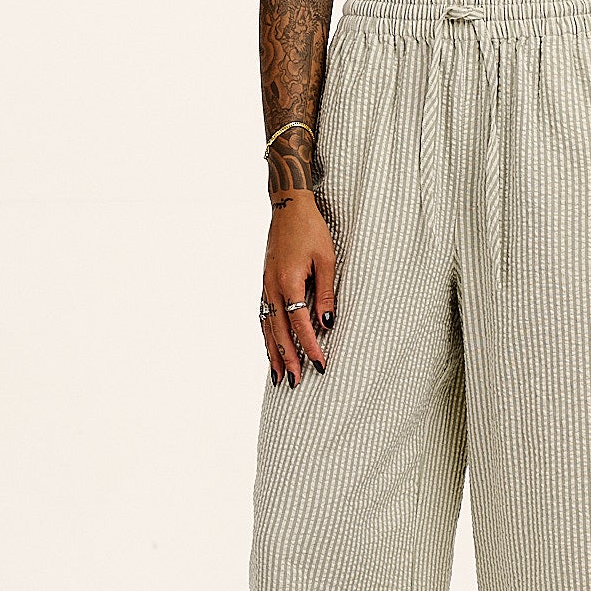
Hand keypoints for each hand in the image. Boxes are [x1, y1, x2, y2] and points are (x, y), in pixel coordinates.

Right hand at [262, 191, 336, 386]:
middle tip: (296, 383)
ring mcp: (265, 285)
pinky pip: (264, 316)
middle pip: (278, 332)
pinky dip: (267, 336)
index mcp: (288, 281)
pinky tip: (271, 349)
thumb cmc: (312, 230)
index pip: (300, 323)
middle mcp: (272, 287)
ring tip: (279, 377)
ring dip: (273, 353)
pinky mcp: (265, 283)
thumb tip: (327, 325)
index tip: (321, 366)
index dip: (310, 346)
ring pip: (267, 327)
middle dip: (288, 359)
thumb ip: (325, 294)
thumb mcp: (326, 260)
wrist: (288, 206)